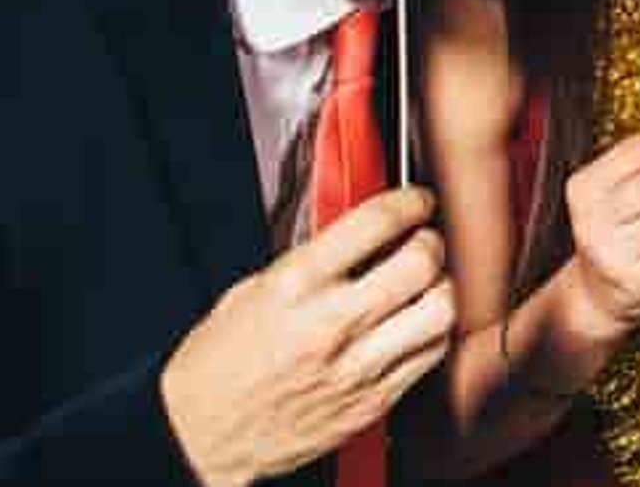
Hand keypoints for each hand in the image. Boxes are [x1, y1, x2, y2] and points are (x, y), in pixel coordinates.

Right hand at [160, 187, 455, 486]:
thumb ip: (310, 259)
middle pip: (420, 262)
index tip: (416, 201)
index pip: (375, 223)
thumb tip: (360, 233)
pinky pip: (432, 354)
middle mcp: (330, 324)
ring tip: (425, 285)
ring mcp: (357, 366)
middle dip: (430, 241)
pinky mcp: (373, 401)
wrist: (198, 437)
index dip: (409, 202)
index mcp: (295, 286)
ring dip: (441, 288)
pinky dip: (434, 331)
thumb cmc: (216, 366)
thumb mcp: (251, 291)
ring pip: (440, 310)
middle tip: (423, 241)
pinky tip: (417, 324)